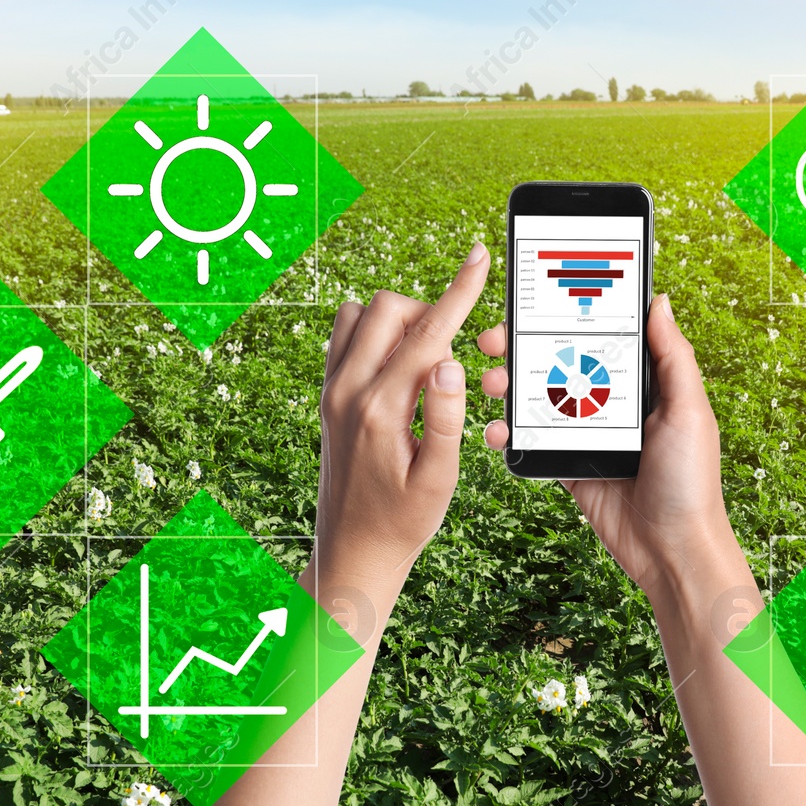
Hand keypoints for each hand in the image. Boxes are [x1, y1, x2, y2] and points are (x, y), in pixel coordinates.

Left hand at [316, 240, 489, 583]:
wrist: (352, 550)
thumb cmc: (404, 521)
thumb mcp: (438, 480)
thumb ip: (446, 419)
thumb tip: (451, 364)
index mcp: (380, 409)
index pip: (427, 333)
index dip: (459, 291)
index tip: (479, 255)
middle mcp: (347, 390)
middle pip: (390, 308)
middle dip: (430, 316)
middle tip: (450, 366)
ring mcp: (331, 390)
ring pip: (363, 314)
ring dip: (400, 323)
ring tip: (424, 370)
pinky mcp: (326, 395)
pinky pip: (345, 335)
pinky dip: (375, 334)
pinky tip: (398, 369)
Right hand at [476, 294, 739, 597]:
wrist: (671, 551)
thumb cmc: (691, 480)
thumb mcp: (689, 411)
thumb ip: (674, 357)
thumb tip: (659, 302)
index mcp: (643, 384)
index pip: (600, 337)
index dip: (567, 316)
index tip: (534, 299)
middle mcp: (612, 403)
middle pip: (559, 362)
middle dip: (521, 346)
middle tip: (492, 340)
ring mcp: (586, 434)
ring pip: (538, 398)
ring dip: (508, 385)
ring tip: (491, 384)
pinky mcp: (567, 465)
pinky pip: (530, 442)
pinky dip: (508, 433)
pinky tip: (495, 431)